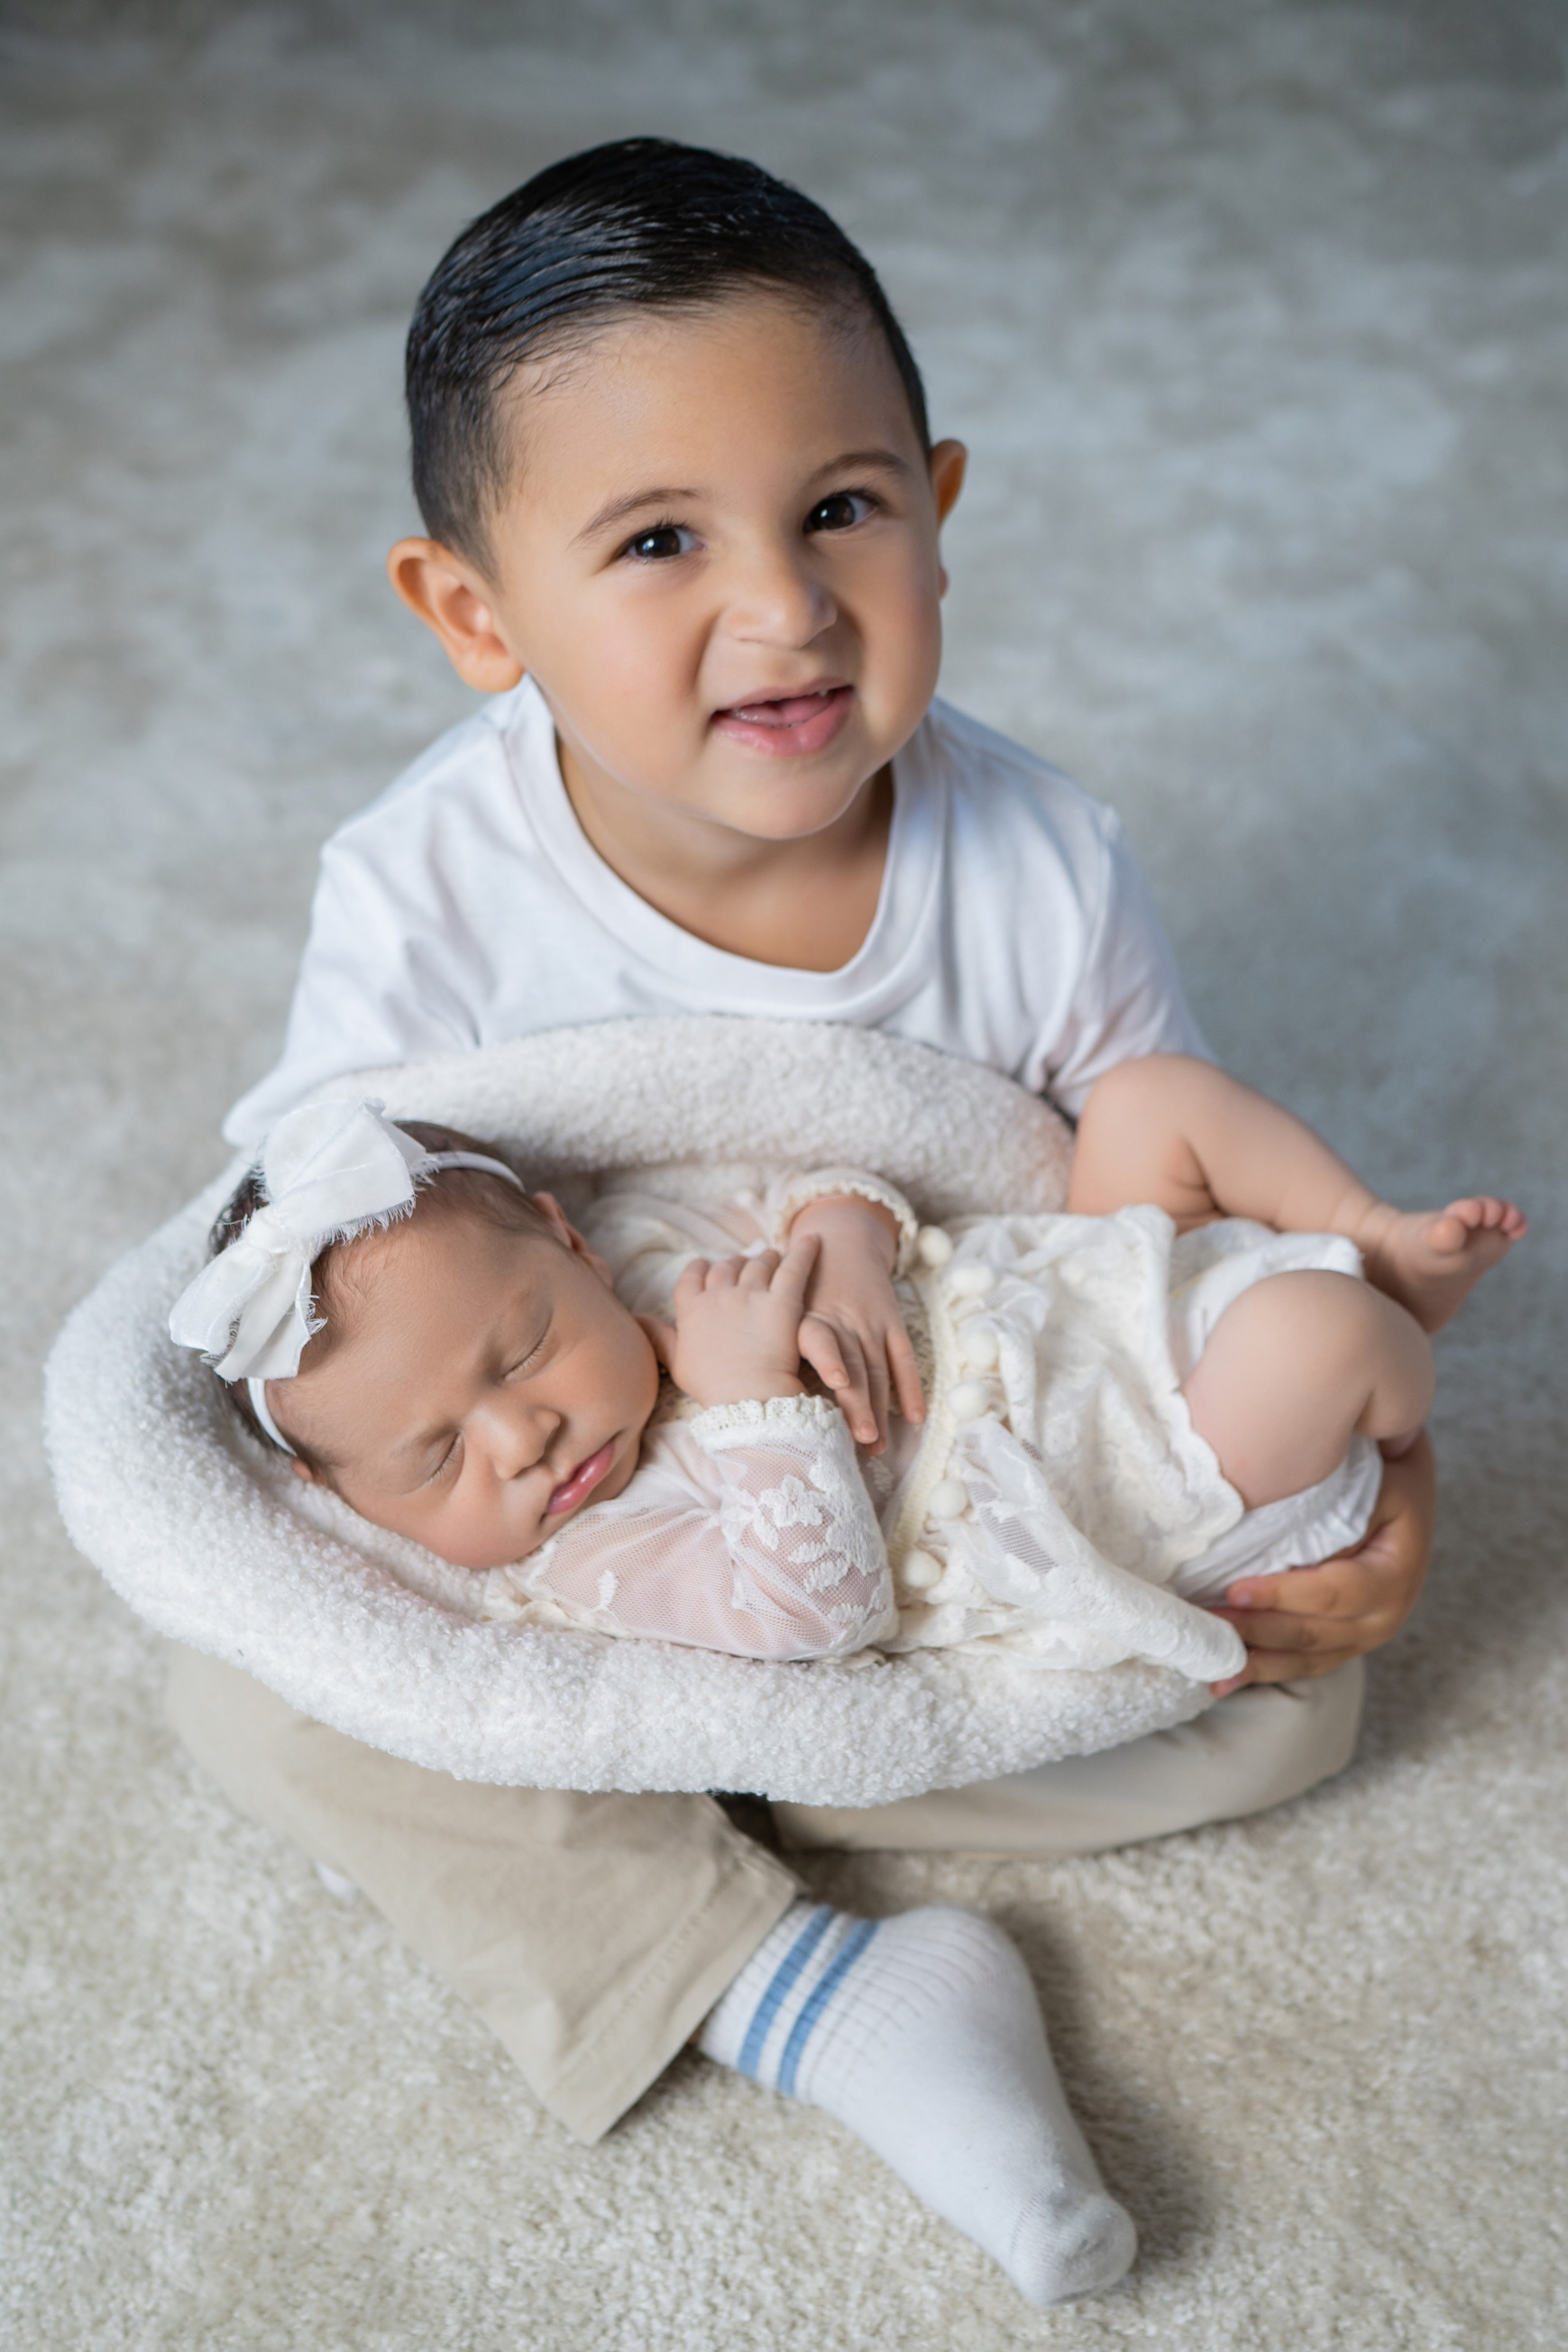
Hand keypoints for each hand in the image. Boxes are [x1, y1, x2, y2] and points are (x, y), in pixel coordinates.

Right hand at [643, 1233, 819, 1410]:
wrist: (746, 1396)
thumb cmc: (711, 1386)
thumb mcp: (675, 1363)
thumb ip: (657, 1336)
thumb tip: (635, 1318)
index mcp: (692, 1309)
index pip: (693, 1276)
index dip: (700, 1268)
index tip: (706, 1266)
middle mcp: (720, 1295)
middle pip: (727, 1267)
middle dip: (735, 1264)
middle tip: (744, 1265)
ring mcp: (752, 1295)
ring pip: (759, 1264)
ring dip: (765, 1258)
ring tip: (772, 1256)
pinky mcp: (783, 1301)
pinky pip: (795, 1268)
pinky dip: (805, 1252)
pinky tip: (814, 1240)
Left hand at [788, 1196, 924, 1452]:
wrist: (842, 1244)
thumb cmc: (804, 1293)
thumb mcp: (785, 1311)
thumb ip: (778, 1350)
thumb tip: (766, 1399)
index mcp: (808, 1318)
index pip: (820, 1341)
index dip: (829, 1362)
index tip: (835, 1389)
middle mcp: (842, 1320)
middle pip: (854, 1367)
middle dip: (858, 1407)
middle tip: (860, 1443)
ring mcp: (870, 1322)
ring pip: (879, 1369)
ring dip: (880, 1409)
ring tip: (876, 1446)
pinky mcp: (892, 1323)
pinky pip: (904, 1358)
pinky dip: (911, 1388)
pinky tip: (916, 1417)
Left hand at [1206, 1430, 1435, 1691]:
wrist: (1409, 1493)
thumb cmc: (1386, 1480)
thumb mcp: (1377, 1482)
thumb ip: (1338, 1503)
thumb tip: (1280, 1515)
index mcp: (1393, 1575)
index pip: (1332, 1593)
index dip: (1282, 1595)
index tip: (1235, 1592)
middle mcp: (1384, 1616)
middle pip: (1313, 1633)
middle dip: (1257, 1631)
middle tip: (1207, 1624)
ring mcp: (1364, 1636)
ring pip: (1306, 1659)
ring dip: (1257, 1663)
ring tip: (1213, 1667)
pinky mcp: (1345, 1644)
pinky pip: (1305, 1665)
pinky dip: (1266, 1670)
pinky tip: (1227, 1679)